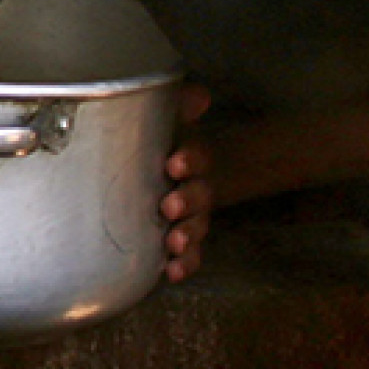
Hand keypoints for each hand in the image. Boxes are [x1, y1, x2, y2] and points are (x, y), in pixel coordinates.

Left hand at [161, 84, 214, 282]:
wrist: (181, 169)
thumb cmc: (169, 142)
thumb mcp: (172, 120)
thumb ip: (182, 105)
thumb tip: (199, 95)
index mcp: (192, 158)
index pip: (198, 157)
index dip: (190, 160)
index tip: (175, 163)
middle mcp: (196, 188)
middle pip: (199, 197)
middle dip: (187, 202)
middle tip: (171, 205)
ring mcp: (191, 216)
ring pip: (195, 228)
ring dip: (186, 237)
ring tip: (173, 242)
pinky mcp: (182, 238)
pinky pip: (189, 255)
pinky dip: (183, 265)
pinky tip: (171, 273)